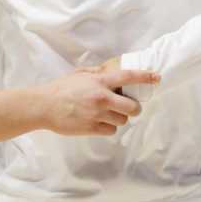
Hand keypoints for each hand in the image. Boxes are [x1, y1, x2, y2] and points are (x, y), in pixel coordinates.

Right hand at [33, 65, 156, 136]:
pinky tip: (98, 122)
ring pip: (122, 120)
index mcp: (99, 82)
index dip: (145, 77)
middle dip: (134, 108)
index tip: (157, 78)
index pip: (128, 77)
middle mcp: (101, 98)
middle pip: (133, 107)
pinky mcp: (91, 128)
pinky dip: (108, 127)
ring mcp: (97, 115)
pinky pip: (111, 130)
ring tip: (106, 114)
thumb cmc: (61, 89)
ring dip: (118, 118)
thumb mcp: (80, 75)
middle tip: (129, 107)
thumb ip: (97, 73)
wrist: (44, 106)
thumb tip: (111, 71)